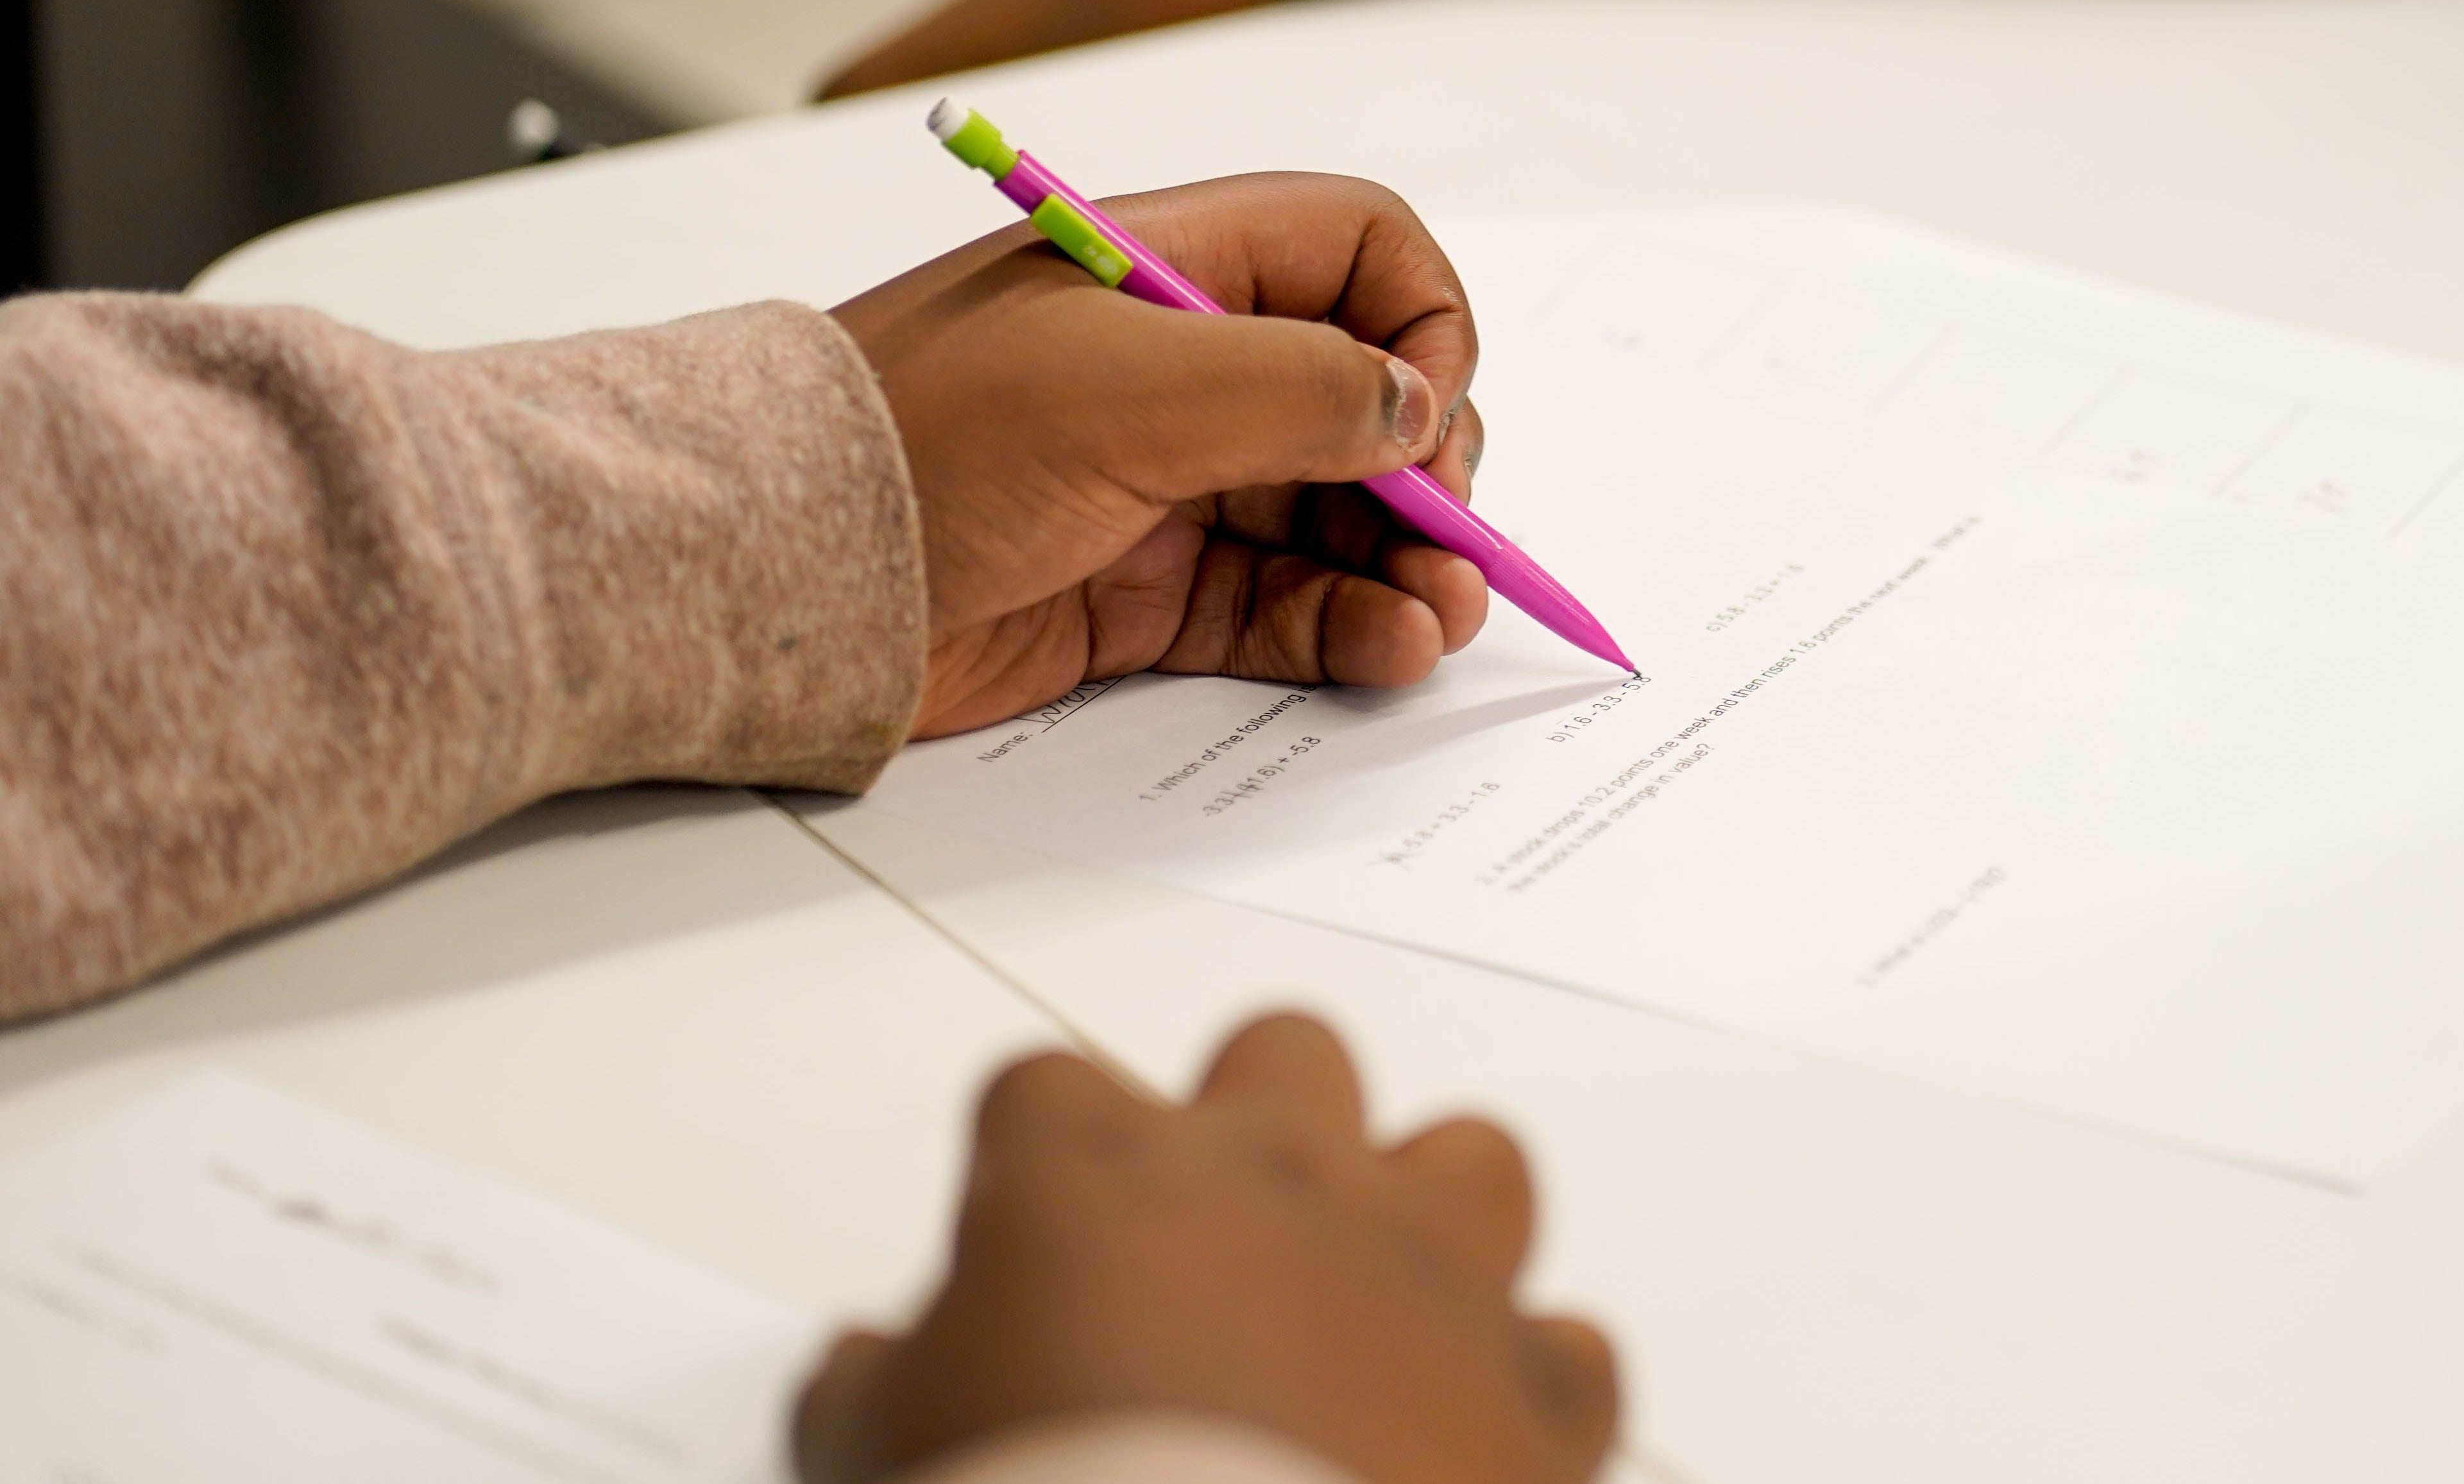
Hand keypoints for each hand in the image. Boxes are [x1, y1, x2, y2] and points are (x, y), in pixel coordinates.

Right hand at [792, 1016, 1621, 1483]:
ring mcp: (1422, 1274)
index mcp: (1102, 1169)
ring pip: (1472, 1155)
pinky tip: (1481, 1439)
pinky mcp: (1533, 1395)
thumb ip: (866, 1389)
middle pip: (1286, 1053)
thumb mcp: (882, 1455)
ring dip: (1429, 1216)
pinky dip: (1532, 1388)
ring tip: (1377, 1302)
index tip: (1022, 1234)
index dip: (1032, 1159)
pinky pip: (1571, 1351)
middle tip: (1212, 1237)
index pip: (1045, 1087)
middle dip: (1254, 1124)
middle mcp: (1278, 1182)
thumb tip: (857, 1370)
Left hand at [832, 172, 1490, 736]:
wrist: (787, 576)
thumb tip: (1414, 411)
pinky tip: (1384, 647)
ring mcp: (1171, 480)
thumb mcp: (1128, 387)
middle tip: (1447, 541)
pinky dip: (1348, 624)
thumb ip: (1296, 387)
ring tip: (1436, 618)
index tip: (1424, 416)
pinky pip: (1285, 603)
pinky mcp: (1149, 588)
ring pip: (1339, 513)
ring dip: (1408, 562)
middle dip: (1430, 471)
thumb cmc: (923, 442)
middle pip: (1368, 397)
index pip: (1360, 252)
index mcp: (1178, 267)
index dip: (1420, 327)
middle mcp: (1186, 364)